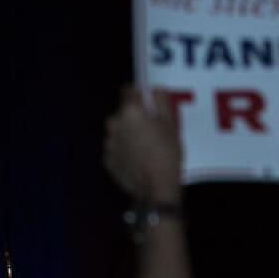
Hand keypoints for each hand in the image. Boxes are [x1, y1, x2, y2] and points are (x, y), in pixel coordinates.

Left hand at [104, 86, 183, 204]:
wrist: (155, 187)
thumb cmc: (167, 153)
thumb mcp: (171, 124)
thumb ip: (161, 101)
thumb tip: (154, 90)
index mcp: (130, 111)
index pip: (129, 90)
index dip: (139, 94)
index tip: (148, 103)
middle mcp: (114, 123)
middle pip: (123, 113)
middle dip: (134, 118)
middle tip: (151, 131)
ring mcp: (108, 143)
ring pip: (118, 132)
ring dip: (128, 135)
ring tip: (144, 148)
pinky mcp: (107, 160)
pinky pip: (116, 149)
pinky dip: (124, 152)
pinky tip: (137, 161)